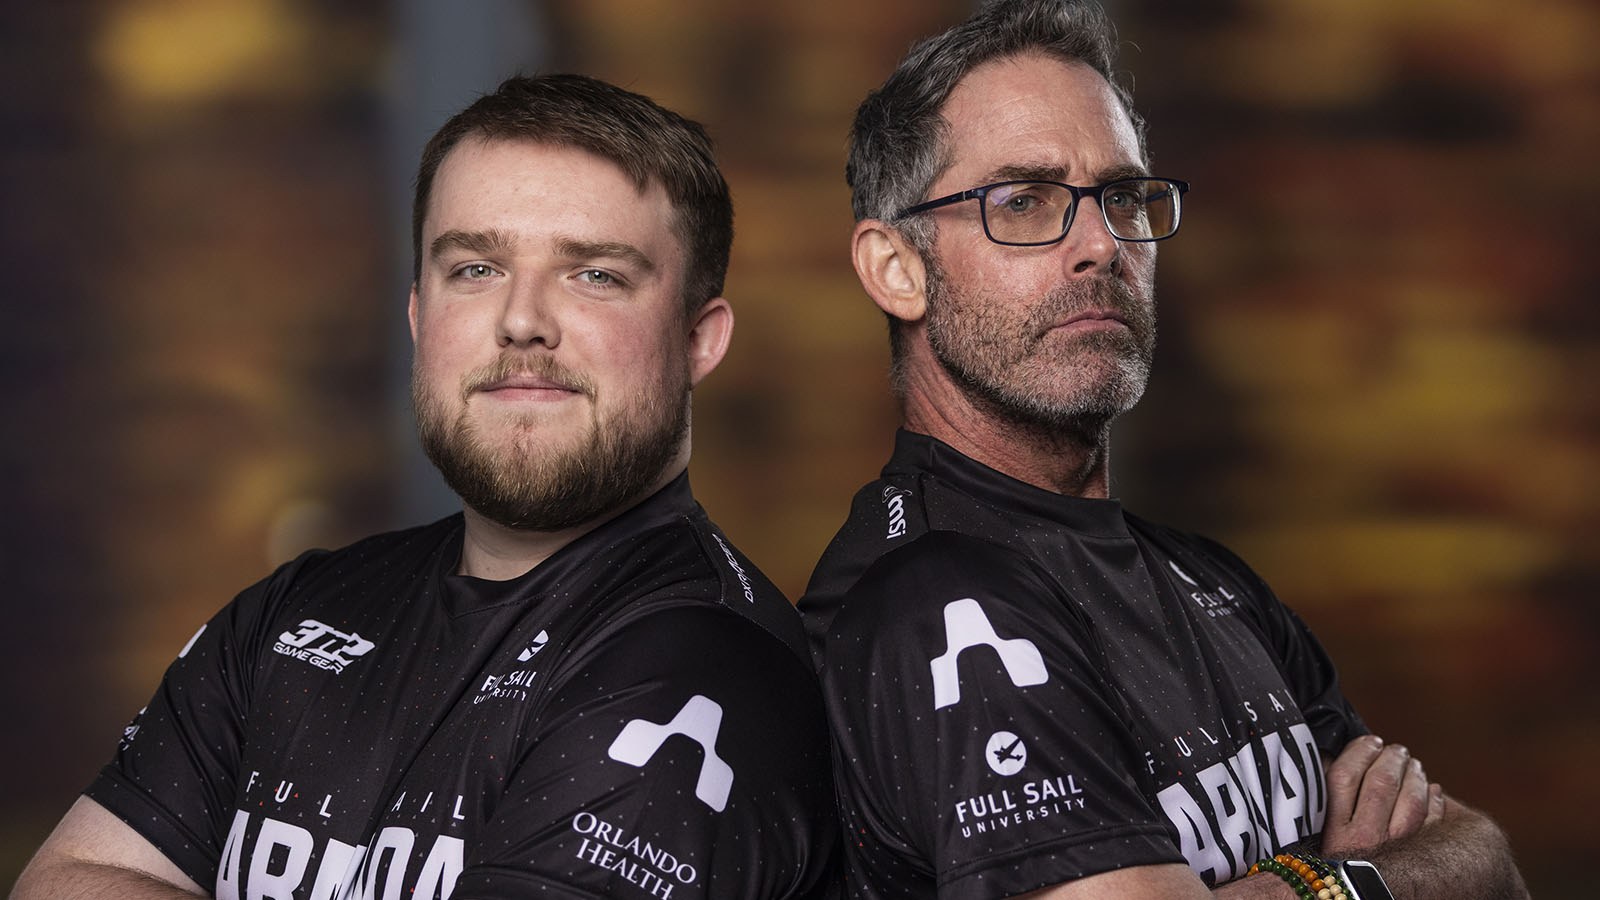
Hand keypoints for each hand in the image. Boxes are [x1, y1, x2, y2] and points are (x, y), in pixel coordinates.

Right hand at [1320, 734, 1431, 853]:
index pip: (1345, 775)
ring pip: (1411, 798)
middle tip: (1395, 749)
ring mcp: (1395, 850)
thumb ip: (1323, 803)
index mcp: (1333, 831)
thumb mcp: (1317, 839)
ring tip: (1413, 765)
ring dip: (1415, 775)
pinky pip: (1433, 822)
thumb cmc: (1333, 870)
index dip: (1359, 752)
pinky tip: (1432, 791)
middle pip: (1381, 782)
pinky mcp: (1420, 861)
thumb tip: (1331, 759)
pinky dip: (1435, 801)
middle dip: (1391, 758)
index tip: (1368, 741)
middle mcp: (1363, 839)